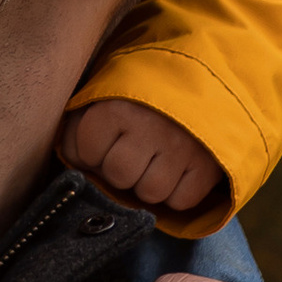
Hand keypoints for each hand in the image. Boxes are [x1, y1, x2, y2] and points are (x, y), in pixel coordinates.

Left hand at [60, 97, 224, 221]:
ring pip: (150, 193)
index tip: (106, 139)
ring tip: (154, 162)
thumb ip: (74, 129)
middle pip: (119, 176)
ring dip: (148, 184)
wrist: (201, 81)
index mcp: (117, 107)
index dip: (92, 152)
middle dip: (120, 170)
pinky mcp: (208, 165)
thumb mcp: (99, 99)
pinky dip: (177, 193)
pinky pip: (182, 201)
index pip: (87, 153)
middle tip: (132, 153)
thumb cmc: (138, 99)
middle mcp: (150, 127)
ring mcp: (183, 148)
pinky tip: (177, 172)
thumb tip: (73, 163)